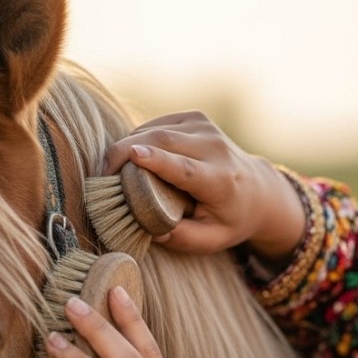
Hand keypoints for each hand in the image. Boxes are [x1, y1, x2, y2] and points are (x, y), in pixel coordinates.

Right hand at [102, 110, 304, 264]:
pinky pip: (156, 124)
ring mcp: (206, 127)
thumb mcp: (212, 240)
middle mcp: (215, 148)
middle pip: (163, 141)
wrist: (258, 189)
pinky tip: (132, 156)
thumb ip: (182, 238)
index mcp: (220, 180)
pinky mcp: (195, 118)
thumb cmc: (230, 219)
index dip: (157, 160)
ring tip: (111, 169)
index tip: (131, 155)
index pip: (185, 167)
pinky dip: (138, 138)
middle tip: (100, 174)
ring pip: (155, 129)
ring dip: (127, 145)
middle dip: (124, 151)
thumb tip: (151, 229)